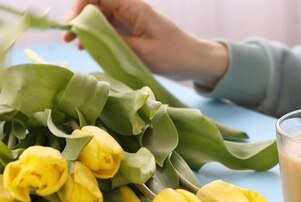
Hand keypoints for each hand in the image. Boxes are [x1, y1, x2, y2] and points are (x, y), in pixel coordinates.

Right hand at [63, 0, 228, 88]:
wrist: (195, 61)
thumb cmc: (175, 56)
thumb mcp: (143, 53)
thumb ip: (115, 43)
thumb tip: (87, 37)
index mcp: (133, 8)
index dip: (80, 6)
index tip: (72, 24)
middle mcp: (129, 10)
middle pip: (95, 5)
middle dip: (79, 18)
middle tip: (68, 38)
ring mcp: (130, 20)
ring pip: (99, 17)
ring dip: (85, 28)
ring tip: (74, 44)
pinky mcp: (131, 31)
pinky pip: (108, 29)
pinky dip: (96, 36)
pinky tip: (88, 47)